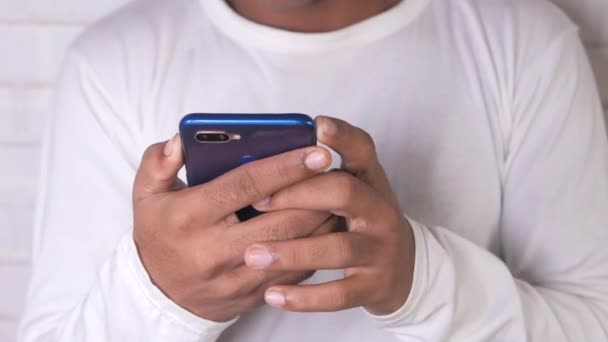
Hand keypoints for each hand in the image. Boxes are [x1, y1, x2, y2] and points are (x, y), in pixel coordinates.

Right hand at [133, 134, 336, 321]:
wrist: (160, 294)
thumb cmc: (160, 235)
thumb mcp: (147, 195)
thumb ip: (159, 162)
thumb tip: (181, 141)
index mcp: (191, 217)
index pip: (246, 186)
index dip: (286, 167)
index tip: (317, 152)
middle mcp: (214, 251)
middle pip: (280, 221)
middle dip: (315, 196)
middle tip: (337, 174)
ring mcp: (235, 278)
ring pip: (293, 250)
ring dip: (321, 222)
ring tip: (338, 197)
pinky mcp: (251, 296)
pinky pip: (293, 273)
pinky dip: (314, 249)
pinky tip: (325, 228)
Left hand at [245, 116, 414, 315]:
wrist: (404, 270)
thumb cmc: (363, 222)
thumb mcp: (355, 191)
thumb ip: (320, 177)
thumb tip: (262, 161)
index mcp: (370, 181)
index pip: (362, 150)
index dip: (342, 137)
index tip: (318, 125)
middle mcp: (380, 210)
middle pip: (344, 192)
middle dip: (299, 194)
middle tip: (258, 201)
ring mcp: (379, 249)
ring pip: (337, 248)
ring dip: (293, 251)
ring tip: (253, 256)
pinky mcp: (374, 285)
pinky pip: (338, 294)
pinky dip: (305, 297)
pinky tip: (273, 295)